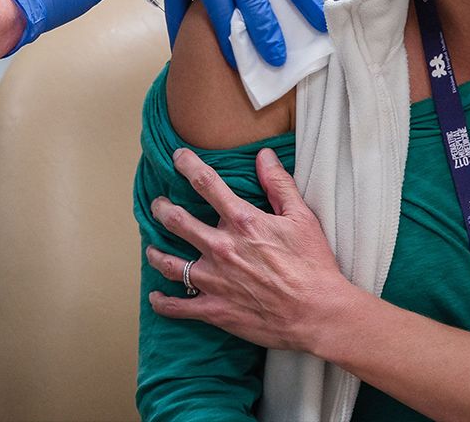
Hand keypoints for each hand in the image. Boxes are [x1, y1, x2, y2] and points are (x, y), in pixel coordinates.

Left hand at [146, 147, 356, 354]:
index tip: (177, 156)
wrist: (319, 314)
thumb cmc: (313, 266)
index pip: (206, 184)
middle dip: (162, 209)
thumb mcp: (302, 217)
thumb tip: (264, 155)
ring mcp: (215, 280)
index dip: (188, 165)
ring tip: (150, 248)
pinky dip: (163, 302)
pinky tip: (156, 297)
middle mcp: (222, 247)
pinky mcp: (215, 310)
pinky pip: (178, 307)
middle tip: (157, 205)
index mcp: (242, 222)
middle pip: (177, 221)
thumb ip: (279, 184)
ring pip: (169, 263)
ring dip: (155, 253)